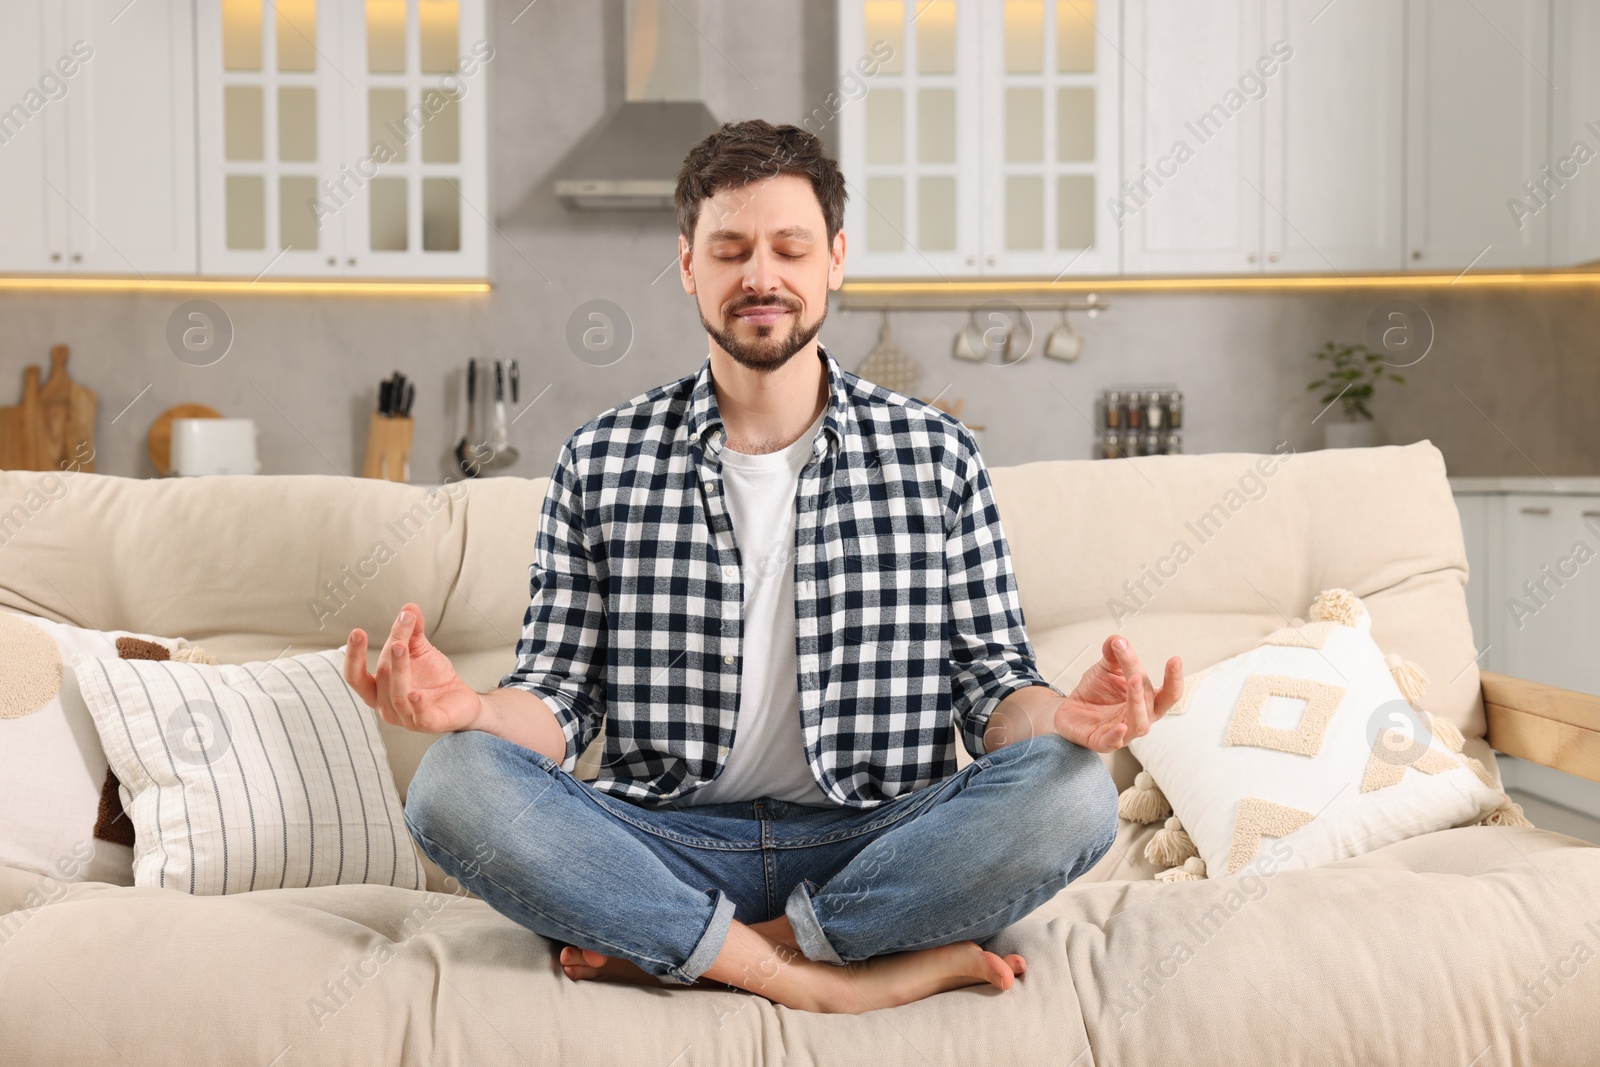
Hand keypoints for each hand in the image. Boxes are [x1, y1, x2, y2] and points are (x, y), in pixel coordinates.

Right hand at [344, 602, 482, 734]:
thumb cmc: (434, 678)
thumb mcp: (420, 650)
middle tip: (396, 637)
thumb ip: (412, 631)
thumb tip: (409, 607)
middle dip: (388, 657)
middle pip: (382, 680)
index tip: (357, 632)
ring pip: (398, 696)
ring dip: (400, 670)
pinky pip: (420, 716)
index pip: (356, 677)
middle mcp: (387, 707)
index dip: (353, 656)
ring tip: (402, 647)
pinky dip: (417, 704)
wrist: (462, 700)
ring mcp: (407, 718)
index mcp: (378, 690)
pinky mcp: (429, 724)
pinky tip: (417, 693)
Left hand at [1053, 635, 1182, 752]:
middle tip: (1139, 673)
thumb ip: (1114, 654)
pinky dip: (1118, 735)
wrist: (1070, 709)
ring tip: (1132, 682)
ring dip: (1137, 704)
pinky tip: (1120, 726)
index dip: (1174, 678)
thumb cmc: (1096, 692)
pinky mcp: (1102, 741)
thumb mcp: (1106, 668)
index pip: (1168, 692)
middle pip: (1157, 707)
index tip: (1175, 660)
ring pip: (1139, 723)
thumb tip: (1118, 639)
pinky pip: (1113, 742)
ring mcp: (1124, 732)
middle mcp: (1140, 717)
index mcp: (1148, 701)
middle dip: (1153, 690)